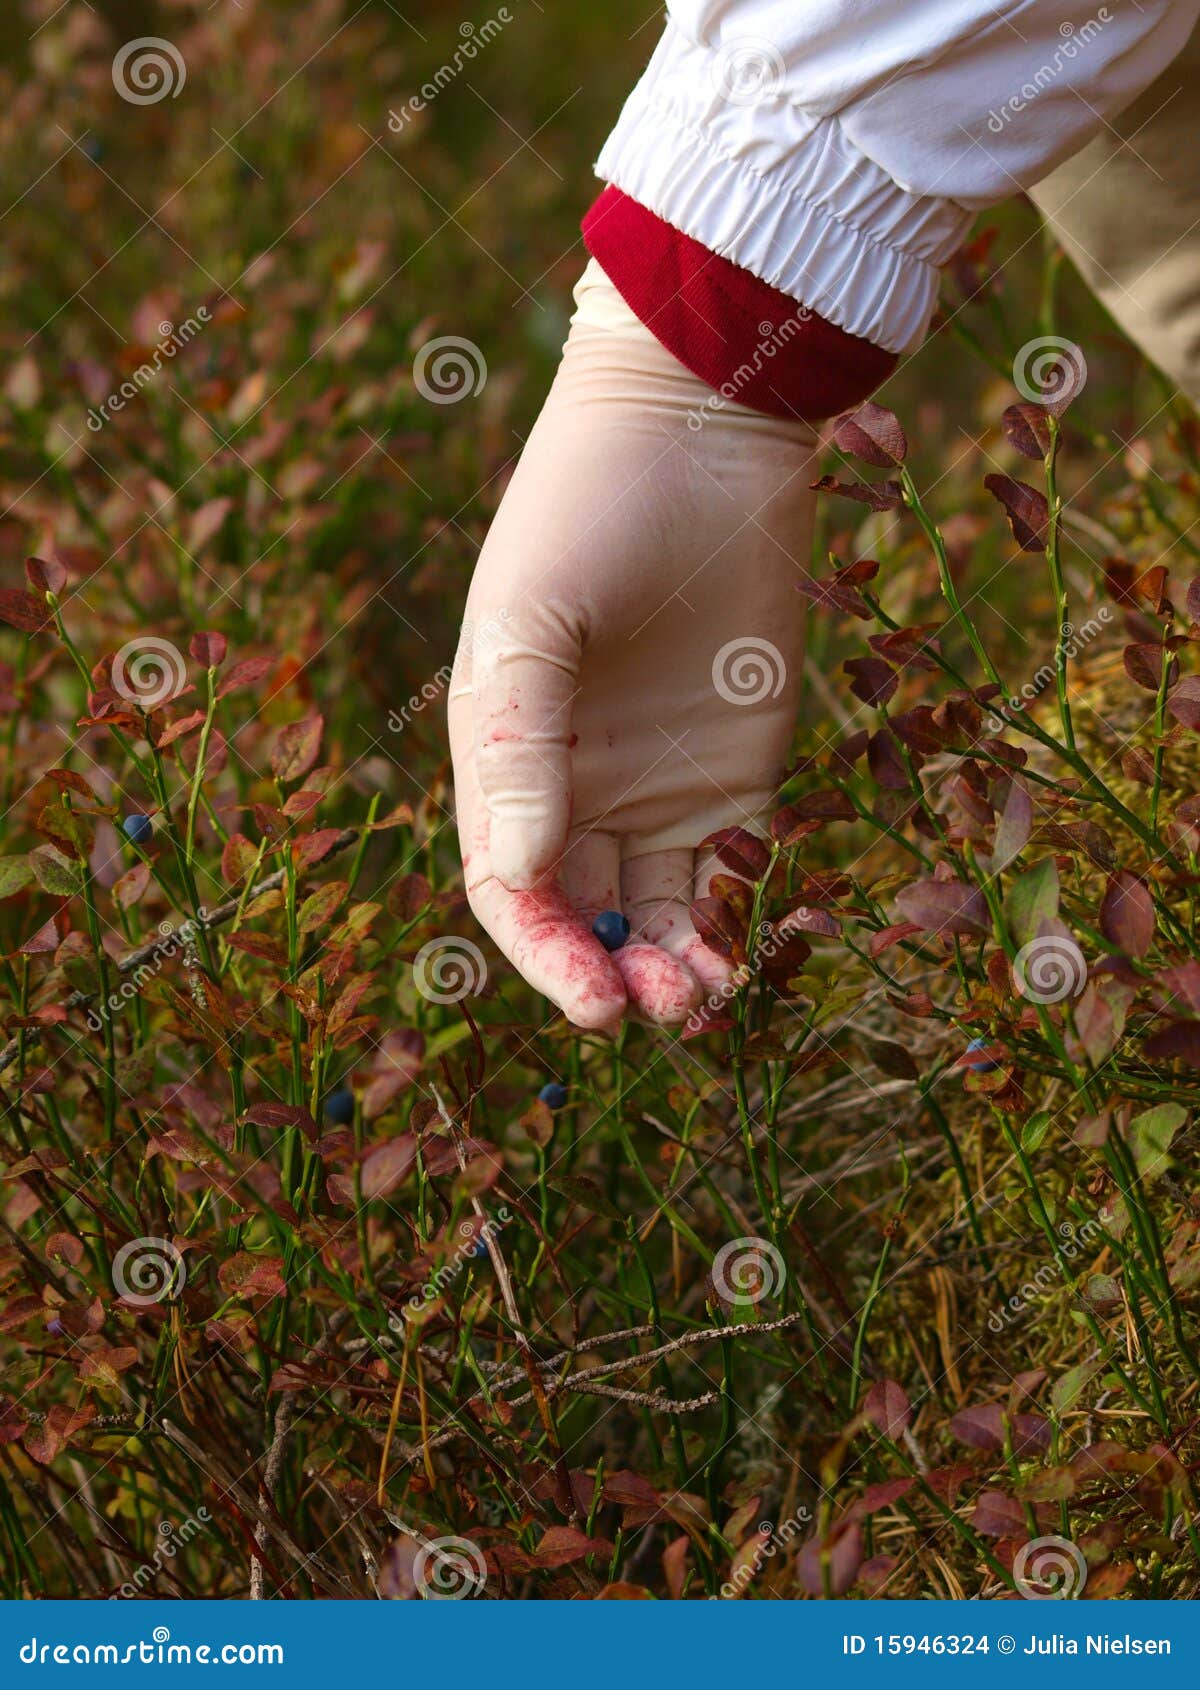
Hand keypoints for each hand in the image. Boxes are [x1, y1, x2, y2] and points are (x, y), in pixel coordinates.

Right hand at [448, 263, 816, 1029]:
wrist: (708, 425)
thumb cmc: (592, 506)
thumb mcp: (533, 620)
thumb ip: (519, 745)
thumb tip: (520, 876)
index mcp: (506, 755)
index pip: (507, 886)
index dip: (542, 952)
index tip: (592, 1003)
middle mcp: (576, 784)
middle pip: (580, 912)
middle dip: (611, 973)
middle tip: (658, 1009)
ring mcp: (658, 782)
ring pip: (652, 908)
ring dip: (670, 965)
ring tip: (703, 999)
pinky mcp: (738, 769)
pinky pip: (727, 870)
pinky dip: (729, 922)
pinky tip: (740, 959)